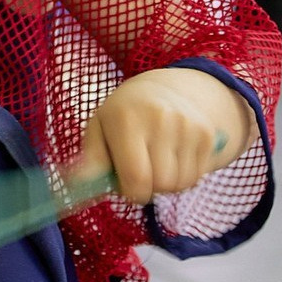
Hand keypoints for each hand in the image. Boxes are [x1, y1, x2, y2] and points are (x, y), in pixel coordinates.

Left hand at [72, 68, 254, 203]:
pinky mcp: (207, 135)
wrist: (167, 89)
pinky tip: (172, 159)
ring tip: (155, 164)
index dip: (130, 192)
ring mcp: (187, 127)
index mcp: (126, 118)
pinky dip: (182, 177)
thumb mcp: (100, 128)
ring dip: (165, 185)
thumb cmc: (123, 114)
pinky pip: (195, 178)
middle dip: (148, 189)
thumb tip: (75, 184)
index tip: (125, 188)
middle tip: (139, 175)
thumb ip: (90, 159)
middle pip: (161, 184)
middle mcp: (160, 120)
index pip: (136, 175)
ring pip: (180, 184)